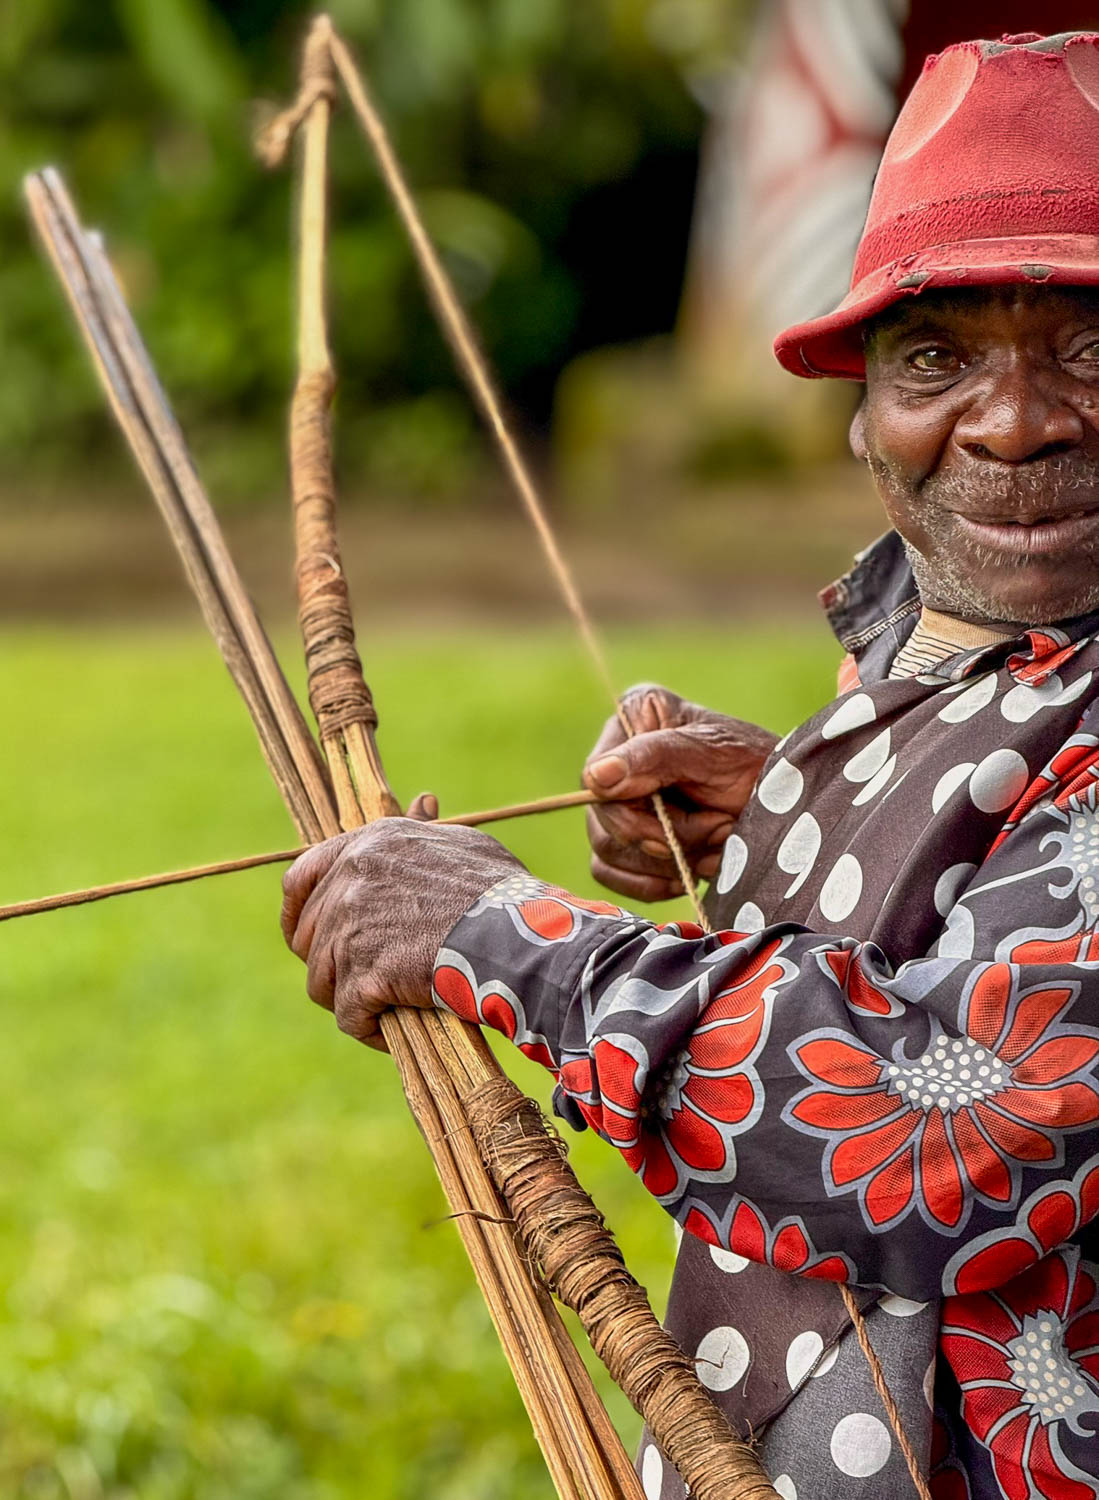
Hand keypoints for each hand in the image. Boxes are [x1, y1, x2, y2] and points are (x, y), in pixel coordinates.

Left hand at [280, 813, 524, 1047]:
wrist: (519, 937)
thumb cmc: (502, 892)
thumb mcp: (462, 842)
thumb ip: (427, 829)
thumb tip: (423, 804)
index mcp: (370, 844)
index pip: (301, 877)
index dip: (298, 914)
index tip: (304, 937)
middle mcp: (352, 879)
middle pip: (309, 936)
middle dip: (329, 964)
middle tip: (358, 983)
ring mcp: (352, 927)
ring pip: (322, 979)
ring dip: (348, 999)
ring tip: (380, 1010)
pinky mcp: (364, 973)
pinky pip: (349, 1015)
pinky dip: (368, 1028)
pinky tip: (391, 1032)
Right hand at [582, 684, 777, 901]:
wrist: (788, 805)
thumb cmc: (760, 768)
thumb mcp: (714, 755)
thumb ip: (654, 757)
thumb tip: (596, 776)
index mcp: (635, 717)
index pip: (598, 778)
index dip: (635, 815)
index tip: (689, 824)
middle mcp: (618, 755)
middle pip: (603, 821)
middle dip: (667, 839)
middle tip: (719, 829)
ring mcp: (620, 800)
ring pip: (607, 852)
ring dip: (667, 863)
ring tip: (716, 844)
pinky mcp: (627, 840)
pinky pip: (610, 873)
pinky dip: (652, 883)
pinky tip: (690, 872)